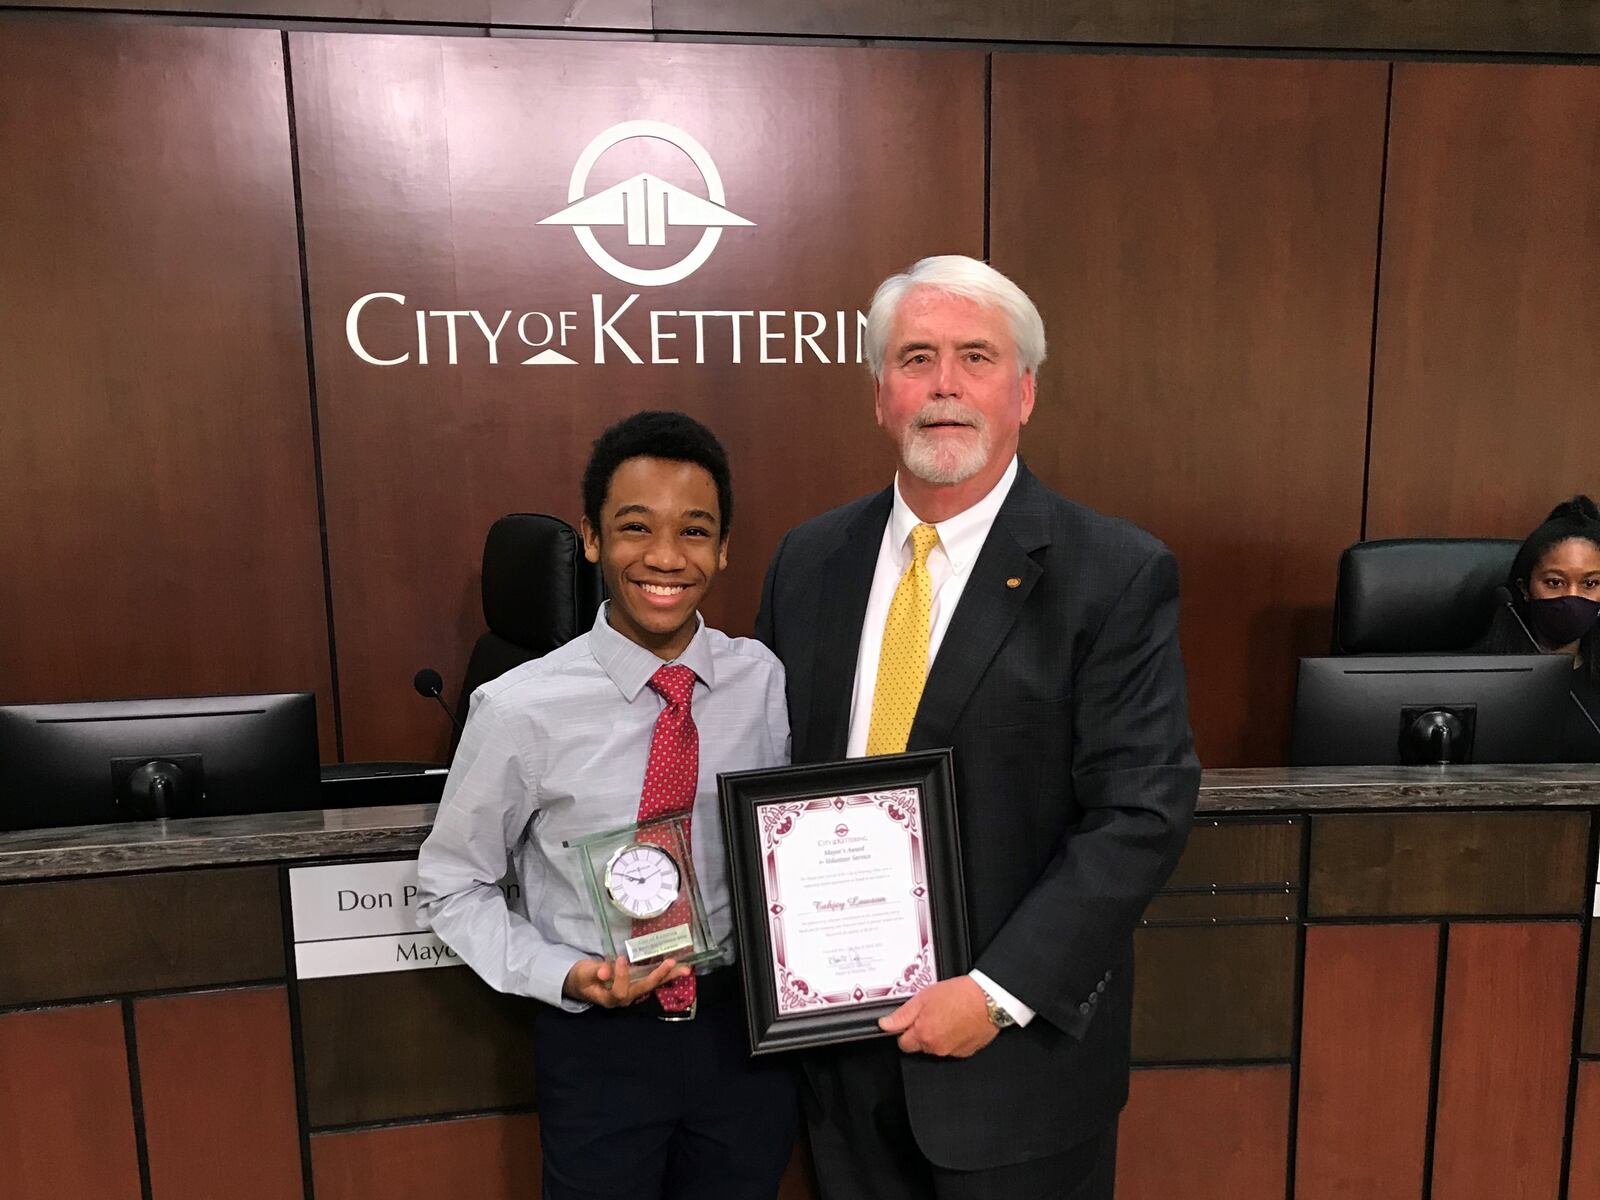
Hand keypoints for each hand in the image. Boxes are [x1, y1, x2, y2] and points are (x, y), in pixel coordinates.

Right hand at [562, 954, 688, 1007]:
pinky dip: (665, 973)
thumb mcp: (583, 973)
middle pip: (643, 989)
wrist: (581, 983)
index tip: (619, 959)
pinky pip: (652, 979)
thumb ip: (594, 972)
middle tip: (671, 964)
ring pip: (652, 985)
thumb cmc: (582, 978)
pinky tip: (678, 967)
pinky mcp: (636, 984)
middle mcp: (624, 998)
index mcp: (610, 998)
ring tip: (685, 969)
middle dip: (658, 976)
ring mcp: (632, 992)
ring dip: (668, 976)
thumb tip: (606, 971)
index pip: (620, 991)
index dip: (622, 976)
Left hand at [878, 976, 998, 1057]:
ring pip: (937, 1046)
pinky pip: (953, 1047)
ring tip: (948, 1014)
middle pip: (920, 1045)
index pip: (903, 1043)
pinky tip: (958, 1021)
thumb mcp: (924, 997)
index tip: (911, 1020)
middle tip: (932, 1012)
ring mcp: (953, 1051)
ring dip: (938, 1034)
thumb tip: (885, 1024)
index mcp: (924, 1035)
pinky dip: (953, 1037)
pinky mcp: (967, 1051)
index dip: (905, 1030)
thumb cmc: (960, 995)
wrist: (989, 999)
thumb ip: (903, 1014)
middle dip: (922, 1031)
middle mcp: (937, 1048)